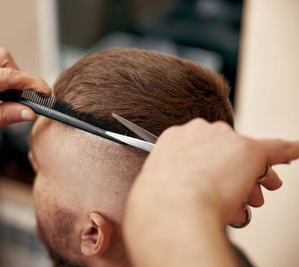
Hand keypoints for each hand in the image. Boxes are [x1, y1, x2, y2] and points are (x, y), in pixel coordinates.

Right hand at [123, 118, 298, 265]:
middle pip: (224, 147)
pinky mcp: (249, 149)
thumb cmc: (162, 202)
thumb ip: (176, 177)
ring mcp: (224, 138)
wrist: (173, 208)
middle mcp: (199, 131)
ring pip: (245, 154)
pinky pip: (276, 148)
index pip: (201, 147)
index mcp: (174, 138)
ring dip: (250, 176)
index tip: (216, 174)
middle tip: (238, 191)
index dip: (213, 164)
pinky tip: (295, 151)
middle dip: (234, 170)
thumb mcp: (162, 183)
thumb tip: (188, 184)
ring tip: (249, 199)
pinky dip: (288, 151)